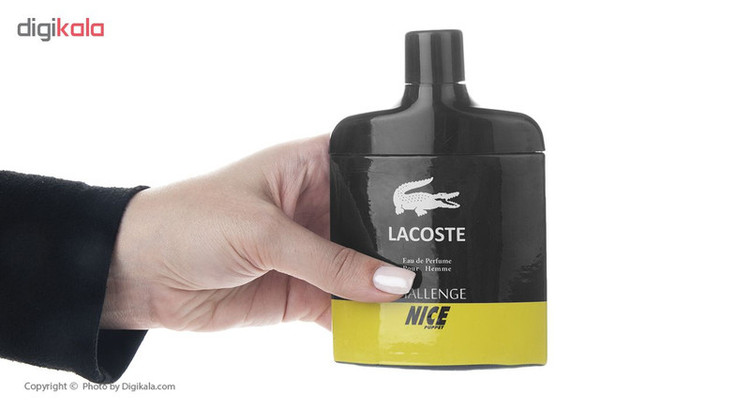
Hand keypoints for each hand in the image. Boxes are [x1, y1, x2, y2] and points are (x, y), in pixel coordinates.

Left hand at [100, 135, 414, 330]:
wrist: (135, 273)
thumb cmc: (187, 222)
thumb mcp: (263, 232)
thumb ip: (329, 261)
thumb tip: (392, 281)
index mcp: (308, 168)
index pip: (370, 168)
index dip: (404, 186)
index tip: (441, 209)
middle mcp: (315, 209)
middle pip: (373, 228)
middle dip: (401, 249)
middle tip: (442, 267)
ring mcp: (308, 254)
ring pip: (362, 273)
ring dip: (385, 291)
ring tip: (425, 304)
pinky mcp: (298, 293)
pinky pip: (340, 308)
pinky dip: (361, 322)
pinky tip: (384, 331)